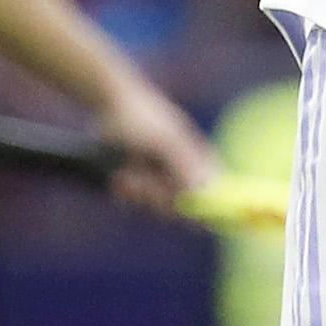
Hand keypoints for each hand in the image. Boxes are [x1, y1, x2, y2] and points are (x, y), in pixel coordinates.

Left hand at [93, 73, 222, 215]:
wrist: (110, 101)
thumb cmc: (144, 116)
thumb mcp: (166, 140)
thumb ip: (186, 165)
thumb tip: (209, 192)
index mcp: (199, 160)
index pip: (216, 194)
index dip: (210, 211)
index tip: (197, 224)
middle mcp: (182, 171)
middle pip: (184, 207)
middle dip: (164, 201)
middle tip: (148, 187)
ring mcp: (160, 176)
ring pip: (157, 204)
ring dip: (142, 194)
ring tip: (129, 176)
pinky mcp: (139, 180)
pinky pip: (138, 200)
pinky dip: (128, 192)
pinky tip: (121, 178)